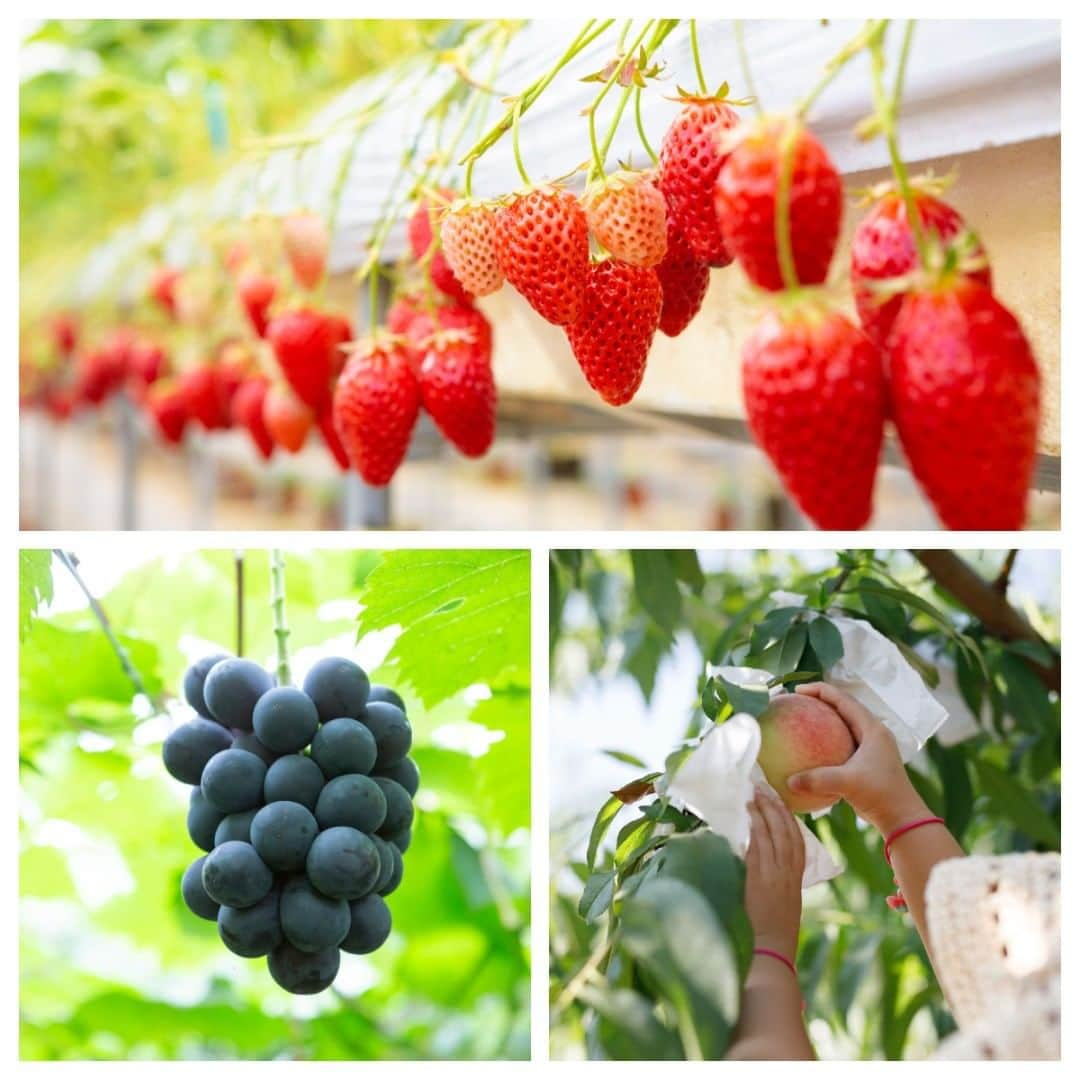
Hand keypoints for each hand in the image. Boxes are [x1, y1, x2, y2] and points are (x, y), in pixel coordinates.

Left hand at [744, 785, 804, 957]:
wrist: (771, 950)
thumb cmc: (773, 929)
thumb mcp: (783, 899)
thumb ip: (777, 876)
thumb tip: (760, 854)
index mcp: (797, 878)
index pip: (797, 840)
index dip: (789, 818)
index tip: (779, 800)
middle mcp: (790, 873)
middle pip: (786, 832)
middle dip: (776, 808)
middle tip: (764, 789)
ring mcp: (776, 875)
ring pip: (773, 835)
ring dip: (763, 813)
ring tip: (754, 796)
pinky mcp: (761, 879)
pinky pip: (759, 848)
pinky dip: (755, 830)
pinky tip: (749, 817)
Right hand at [787, 683, 928, 834]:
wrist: (903, 819)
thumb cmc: (881, 795)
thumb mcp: (848, 783)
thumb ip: (817, 779)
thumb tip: (789, 781)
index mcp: (872, 729)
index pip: (843, 699)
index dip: (819, 690)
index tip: (797, 691)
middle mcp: (873, 733)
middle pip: (842, 707)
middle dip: (819, 701)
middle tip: (796, 702)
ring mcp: (871, 747)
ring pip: (842, 725)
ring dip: (823, 720)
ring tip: (801, 721)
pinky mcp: (867, 762)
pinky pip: (841, 743)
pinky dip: (825, 741)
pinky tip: (809, 752)